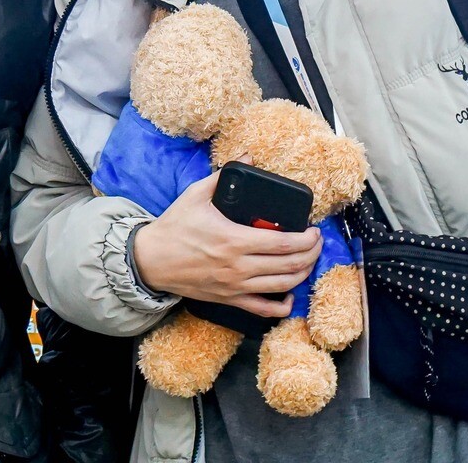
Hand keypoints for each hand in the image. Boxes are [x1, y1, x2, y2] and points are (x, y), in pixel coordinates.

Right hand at [130, 173, 320, 317]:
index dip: (306, 239)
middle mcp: (239, 266)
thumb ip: (223, 177)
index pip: (283, 243)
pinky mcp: (229, 300)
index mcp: (234, 240)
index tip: (314, 230)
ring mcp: (235, 286)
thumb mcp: (196, 196)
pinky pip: (262, 310)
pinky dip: (281, 306)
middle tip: (316, 242)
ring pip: (282, 286)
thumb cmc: (174, 227)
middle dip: (311, 254)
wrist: (151, 261)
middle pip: (289, 265)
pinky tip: (290, 296)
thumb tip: (248, 157)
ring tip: (309, 261)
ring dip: (303, 274)